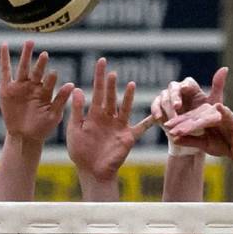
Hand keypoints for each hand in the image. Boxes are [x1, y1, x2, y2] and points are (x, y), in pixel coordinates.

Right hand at [0, 40, 73, 143]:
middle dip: (40, 63)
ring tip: (30, 42)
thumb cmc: (42, 127)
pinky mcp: (7, 88)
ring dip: (26, 55)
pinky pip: (5, 71)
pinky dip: (4, 58)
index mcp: (45, 91)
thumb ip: (61, 100)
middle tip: (45, 54)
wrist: (24, 136)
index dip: (51, 78)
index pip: (49, 81)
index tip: (53, 74)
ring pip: (23, 68)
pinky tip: (4, 46)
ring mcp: (20, 86)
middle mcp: (34, 85)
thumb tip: (72, 84)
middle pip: (37, 71)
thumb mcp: (53, 115)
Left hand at [67, 58, 153, 181]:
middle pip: (111, 97)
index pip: (97, 91)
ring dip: (129, 97)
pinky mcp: (128, 137)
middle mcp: (108, 117)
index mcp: (94, 114)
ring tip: (130, 85)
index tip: (101, 61)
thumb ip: (77, 111)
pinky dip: (149, 122)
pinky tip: (157, 114)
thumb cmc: (81, 152)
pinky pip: (141, 128)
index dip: (99, 77)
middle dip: (111, 85)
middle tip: (111, 73)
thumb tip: (76, 89)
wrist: (92, 172)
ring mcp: (119, 126)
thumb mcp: (75, 130)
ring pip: (125, 108)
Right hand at [150, 67, 227, 122]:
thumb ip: (218, 86)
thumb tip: (225, 68)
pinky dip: (155, 111)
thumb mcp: (213, 103)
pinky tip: (158, 119)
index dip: (185, 86)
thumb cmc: (204, 116)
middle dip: (174, 97)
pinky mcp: (158, 107)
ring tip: (171, 118)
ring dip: (166, 108)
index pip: (187, 82)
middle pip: (173, 88)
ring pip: (163, 97)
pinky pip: (155, 106)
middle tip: (176, 107)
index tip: (186, 90)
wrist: (192, 132)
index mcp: (191, 87)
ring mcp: (166, 97)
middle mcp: (177, 90)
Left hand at [164, 102, 232, 161]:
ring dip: (195, 121)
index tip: (166, 126)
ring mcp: (223, 115)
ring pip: (207, 116)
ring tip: (183, 127)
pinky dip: (222, 110)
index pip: (190, 118)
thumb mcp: (204, 144)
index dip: (178, 121)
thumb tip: (174, 139)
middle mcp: (213, 114)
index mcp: (205, 118)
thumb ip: (190, 140)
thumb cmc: (223, 145)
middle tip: (169, 125)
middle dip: (182, 120)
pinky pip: (227, 113)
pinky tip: (216, 107)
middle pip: (196, 115)